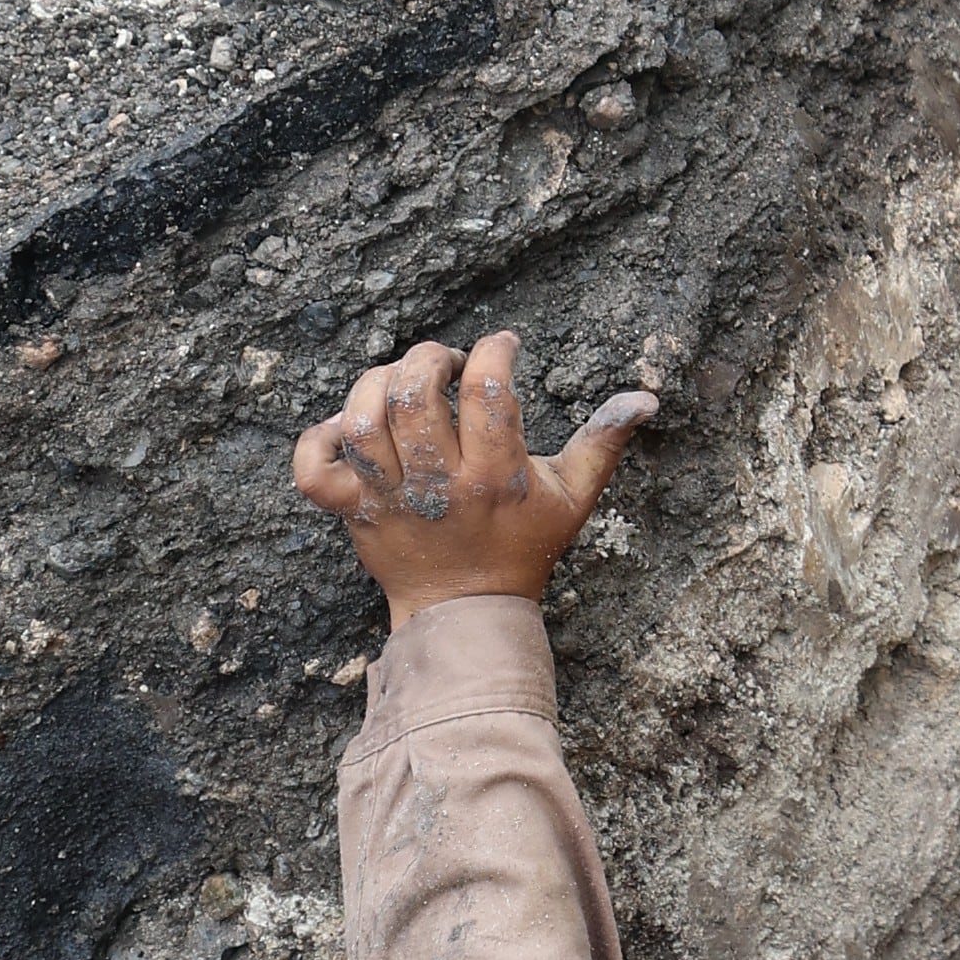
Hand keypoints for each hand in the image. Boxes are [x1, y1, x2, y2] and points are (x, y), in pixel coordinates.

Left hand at [292, 333, 652, 628]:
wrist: (467, 613)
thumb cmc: (524, 548)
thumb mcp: (574, 497)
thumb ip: (603, 443)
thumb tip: (645, 398)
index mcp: (496, 477)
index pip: (488, 392)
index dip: (494, 352)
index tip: (504, 346)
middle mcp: (439, 486)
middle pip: (412, 395)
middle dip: (427, 358)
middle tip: (445, 361)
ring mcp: (391, 499)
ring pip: (361, 421)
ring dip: (375, 383)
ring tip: (399, 380)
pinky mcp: (355, 511)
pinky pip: (314, 469)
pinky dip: (319, 438)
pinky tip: (348, 426)